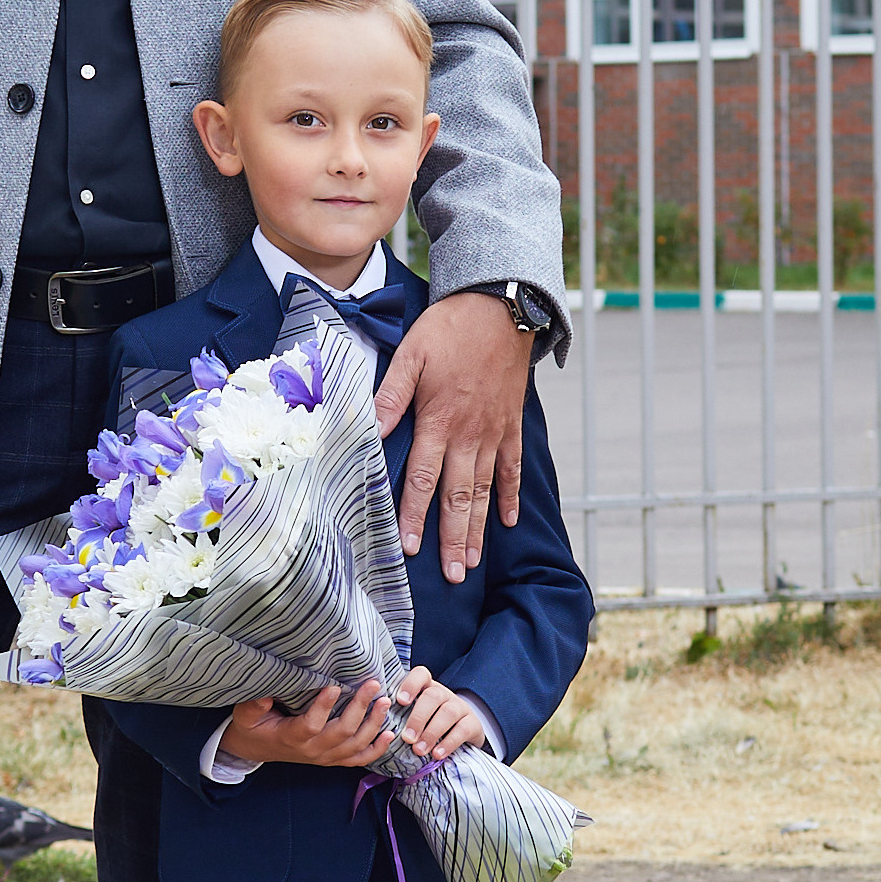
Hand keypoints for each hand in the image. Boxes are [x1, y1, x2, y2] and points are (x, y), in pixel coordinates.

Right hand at [220, 679, 388, 770]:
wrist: (257, 749)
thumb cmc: (253, 726)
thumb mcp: (246, 714)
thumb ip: (255, 704)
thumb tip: (266, 691)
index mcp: (291, 737)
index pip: (311, 725)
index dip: (323, 707)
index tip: (334, 685)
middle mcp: (312, 750)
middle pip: (342, 732)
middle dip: (360, 708)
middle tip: (372, 685)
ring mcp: (325, 757)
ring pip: (355, 745)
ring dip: (373, 724)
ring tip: (384, 702)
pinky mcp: (333, 760)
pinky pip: (359, 759)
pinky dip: (376, 749)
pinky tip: (390, 734)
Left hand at [376, 292, 532, 582]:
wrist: (502, 306)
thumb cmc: (450, 329)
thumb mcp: (411, 354)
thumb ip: (390, 396)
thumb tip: (368, 431)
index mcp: (440, 420)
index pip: (424, 477)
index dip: (414, 513)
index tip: (409, 547)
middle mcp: (469, 434)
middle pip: (459, 496)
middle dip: (453, 538)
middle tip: (451, 575)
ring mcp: (494, 432)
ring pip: (485, 490)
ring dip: (478, 528)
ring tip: (472, 562)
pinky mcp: (511, 425)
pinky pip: (512, 468)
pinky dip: (509, 496)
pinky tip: (505, 521)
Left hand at [391, 665, 489, 764]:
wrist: (461, 732)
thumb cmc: (428, 722)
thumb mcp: (415, 714)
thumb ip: (399, 714)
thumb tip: (375, 721)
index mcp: (426, 687)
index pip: (421, 674)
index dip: (410, 684)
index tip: (400, 700)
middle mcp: (444, 694)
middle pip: (433, 696)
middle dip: (418, 718)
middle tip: (407, 738)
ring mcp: (460, 707)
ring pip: (448, 713)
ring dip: (431, 733)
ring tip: (419, 750)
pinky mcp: (472, 723)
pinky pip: (462, 730)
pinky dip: (448, 743)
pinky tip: (437, 754)